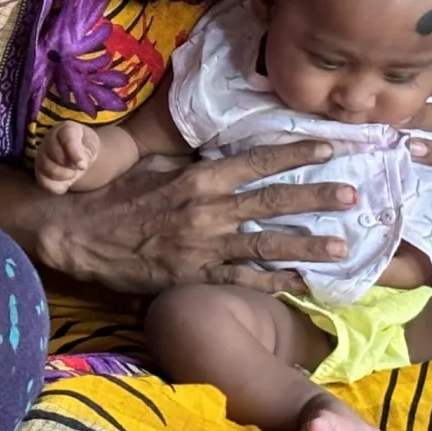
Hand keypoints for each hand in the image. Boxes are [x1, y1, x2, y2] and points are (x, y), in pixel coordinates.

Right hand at [32, 140, 353, 297]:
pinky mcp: (195, 276)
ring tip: (343, 246)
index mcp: (198, 177)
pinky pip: (244, 280)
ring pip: (267, 245)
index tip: (330, 147)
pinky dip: (275, 282)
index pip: (258, 161)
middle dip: (317, 197)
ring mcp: (204, 246)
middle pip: (274, 201)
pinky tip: (303, 283)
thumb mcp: (153, 167)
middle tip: (352, 193)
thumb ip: (191, 165)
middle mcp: (207, 210)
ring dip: (308, 245)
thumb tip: (220, 157)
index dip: (297, 154)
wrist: (79, 235)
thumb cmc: (114, 196)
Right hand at [34, 123, 101, 193]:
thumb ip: (87, 152)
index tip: (82, 166)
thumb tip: (80, 165)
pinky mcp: (39, 171)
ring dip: (62, 175)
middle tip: (79, 168)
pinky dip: (56, 186)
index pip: (67, 139)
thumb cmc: (85, 146)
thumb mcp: (92, 145)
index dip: (74, 153)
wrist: (78, 154)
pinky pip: (43, 182)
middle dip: (68, 165)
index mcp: (65, 129)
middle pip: (53, 154)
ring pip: (45, 168)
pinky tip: (65, 184)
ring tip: (73, 174)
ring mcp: (41, 155)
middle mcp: (48, 139)